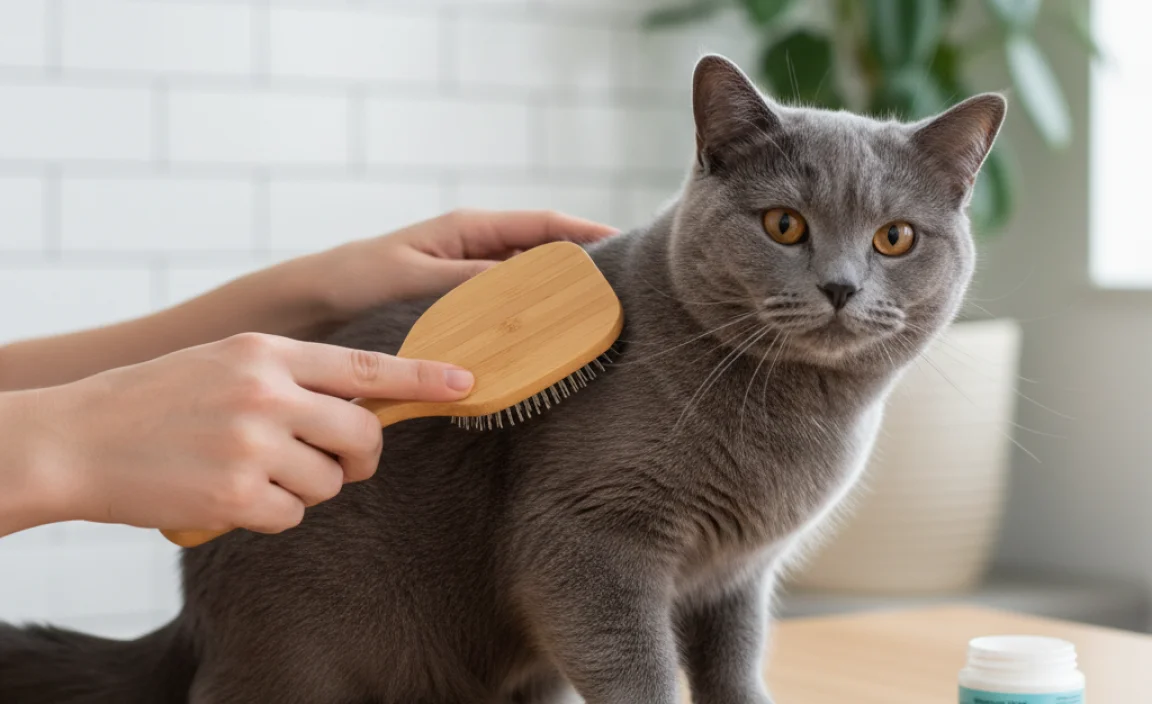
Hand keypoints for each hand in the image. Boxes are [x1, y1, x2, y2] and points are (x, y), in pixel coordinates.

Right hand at [19, 333, 473, 535]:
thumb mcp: (227, 362)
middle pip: (361, 434)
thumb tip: (361, 406)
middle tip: (338, 460)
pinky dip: (269, 513)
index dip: (423, 377)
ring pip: (328, 482)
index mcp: (267, 353)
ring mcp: (252, 443)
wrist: (76, 438)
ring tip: (251, 472)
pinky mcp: (235, 494)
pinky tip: (232, 495)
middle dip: (359, 456)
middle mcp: (267, 392)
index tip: (465, 382)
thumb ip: (292, 376)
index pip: (366, 366)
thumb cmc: (156, 401)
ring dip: (302, 487)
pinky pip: (291, 515)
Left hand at [306, 209, 618, 319]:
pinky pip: (505, 296)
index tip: (624, 244)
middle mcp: (474, 241)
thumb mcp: (414, 276)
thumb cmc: (357, 276)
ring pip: (527, 274)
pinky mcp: (458, 292)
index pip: (543, 223)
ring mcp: (468, 267)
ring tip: (591, 311)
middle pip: (543, 246)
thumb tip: (524, 283)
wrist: (316, 295)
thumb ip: (466, 278)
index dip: (586, 232)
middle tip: (619, 287)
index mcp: (469, 226)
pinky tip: (542, 329)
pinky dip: (528, 308)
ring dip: (557, 289)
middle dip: (581, 261)